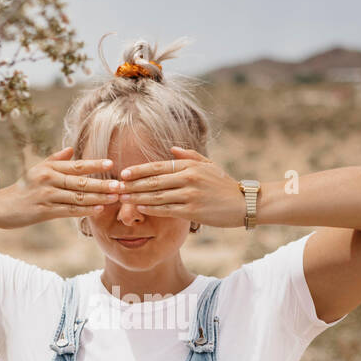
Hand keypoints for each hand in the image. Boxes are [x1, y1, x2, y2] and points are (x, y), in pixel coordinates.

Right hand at [1, 147, 122, 226]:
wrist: (0, 207)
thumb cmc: (22, 189)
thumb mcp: (36, 169)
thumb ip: (55, 159)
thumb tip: (72, 149)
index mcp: (49, 168)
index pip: (76, 165)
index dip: (94, 164)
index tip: (111, 163)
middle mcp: (48, 179)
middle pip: (80, 182)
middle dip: (102, 184)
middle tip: (120, 185)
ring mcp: (46, 195)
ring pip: (77, 197)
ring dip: (98, 198)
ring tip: (115, 198)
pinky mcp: (44, 211)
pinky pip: (69, 211)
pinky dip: (85, 210)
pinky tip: (98, 209)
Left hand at [115, 146, 245, 228]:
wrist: (243, 203)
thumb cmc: (224, 185)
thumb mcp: (208, 165)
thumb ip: (189, 156)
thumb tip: (171, 149)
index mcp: (190, 165)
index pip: (158, 166)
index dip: (139, 170)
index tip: (123, 173)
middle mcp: (188, 178)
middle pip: (153, 181)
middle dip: (133, 185)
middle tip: (117, 187)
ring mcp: (190, 195)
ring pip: (157, 196)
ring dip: (138, 198)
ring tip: (123, 199)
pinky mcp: (192, 211)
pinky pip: (167, 210)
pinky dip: (152, 209)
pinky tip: (140, 209)